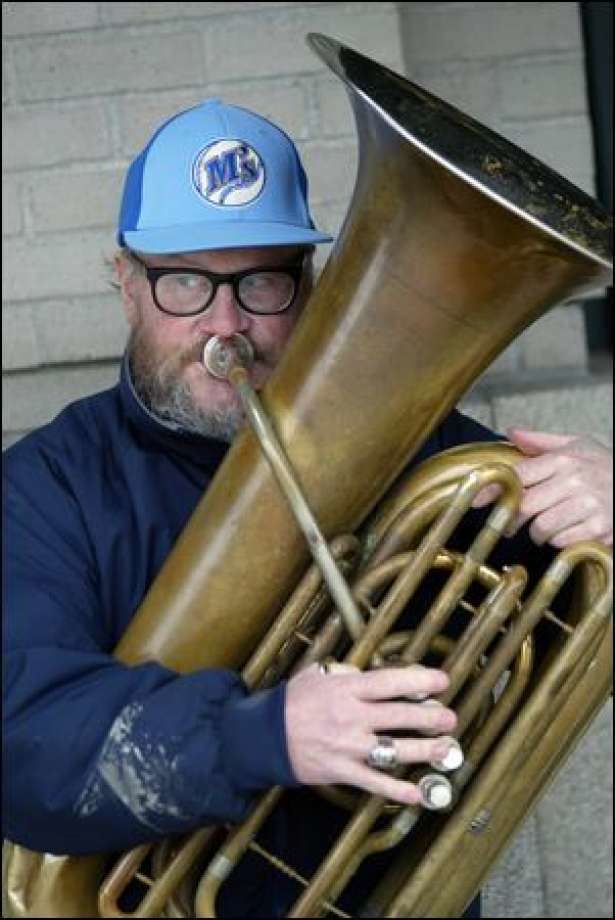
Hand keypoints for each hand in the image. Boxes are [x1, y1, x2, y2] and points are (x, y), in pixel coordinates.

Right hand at [284, 662, 456, 804]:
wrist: (263, 736)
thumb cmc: (291, 702)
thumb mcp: (316, 674)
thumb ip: (345, 671)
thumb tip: (369, 672)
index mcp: (346, 690)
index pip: (390, 682)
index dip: (420, 681)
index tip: (442, 680)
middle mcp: (351, 718)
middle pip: (399, 716)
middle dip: (430, 717)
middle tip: (450, 718)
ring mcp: (348, 747)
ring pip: (394, 750)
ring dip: (424, 751)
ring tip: (446, 749)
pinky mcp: (342, 771)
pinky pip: (374, 782)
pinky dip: (397, 789)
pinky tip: (417, 793)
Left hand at [473, 428, 612, 547]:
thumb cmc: (609, 467)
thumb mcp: (580, 445)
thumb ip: (543, 441)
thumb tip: (511, 431)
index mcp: (565, 458)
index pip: (518, 475)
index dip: (494, 490)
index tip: (477, 502)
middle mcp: (575, 480)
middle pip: (524, 506)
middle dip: (513, 520)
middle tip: (513, 524)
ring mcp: (589, 506)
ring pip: (541, 528)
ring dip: (538, 533)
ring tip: (545, 529)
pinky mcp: (600, 529)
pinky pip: (562, 543)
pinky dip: (560, 542)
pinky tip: (570, 533)